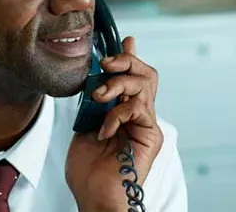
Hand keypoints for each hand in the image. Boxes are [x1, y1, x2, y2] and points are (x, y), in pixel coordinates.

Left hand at [65, 36, 163, 211]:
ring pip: (144, 85)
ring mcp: (147, 125)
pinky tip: (104, 128)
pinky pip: (138, 109)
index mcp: (125, 111)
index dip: (129, 56)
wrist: (94, 196)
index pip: (134, 76)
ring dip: (118, 83)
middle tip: (105, 65)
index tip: (124, 40)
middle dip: (126, 62)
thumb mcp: (84, 125)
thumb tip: (93, 79)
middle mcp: (140, 115)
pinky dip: (117, 113)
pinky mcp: (151, 137)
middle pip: (146, 74)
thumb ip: (92, 102)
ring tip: (99, 97)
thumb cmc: (88, 169)